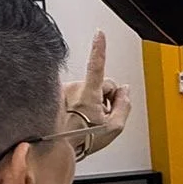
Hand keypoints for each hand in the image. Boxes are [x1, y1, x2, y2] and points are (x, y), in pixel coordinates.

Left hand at [62, 32, 130, 152]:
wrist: (57, 150)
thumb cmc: (82, 140)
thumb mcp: (115, 128)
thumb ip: (125, 105)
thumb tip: (125, 92)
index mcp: (89, 93)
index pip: (97, 64)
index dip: (100, 48)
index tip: (99, 33)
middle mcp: (74, 88)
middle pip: (101, 84)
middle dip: (105, 97)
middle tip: (103, 115)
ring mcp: (64, 92)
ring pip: (88, 90)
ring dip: (92, 102)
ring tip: (87, 120)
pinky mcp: (58, 96)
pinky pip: (76, 95)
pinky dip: (79, 104)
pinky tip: (78, 118)